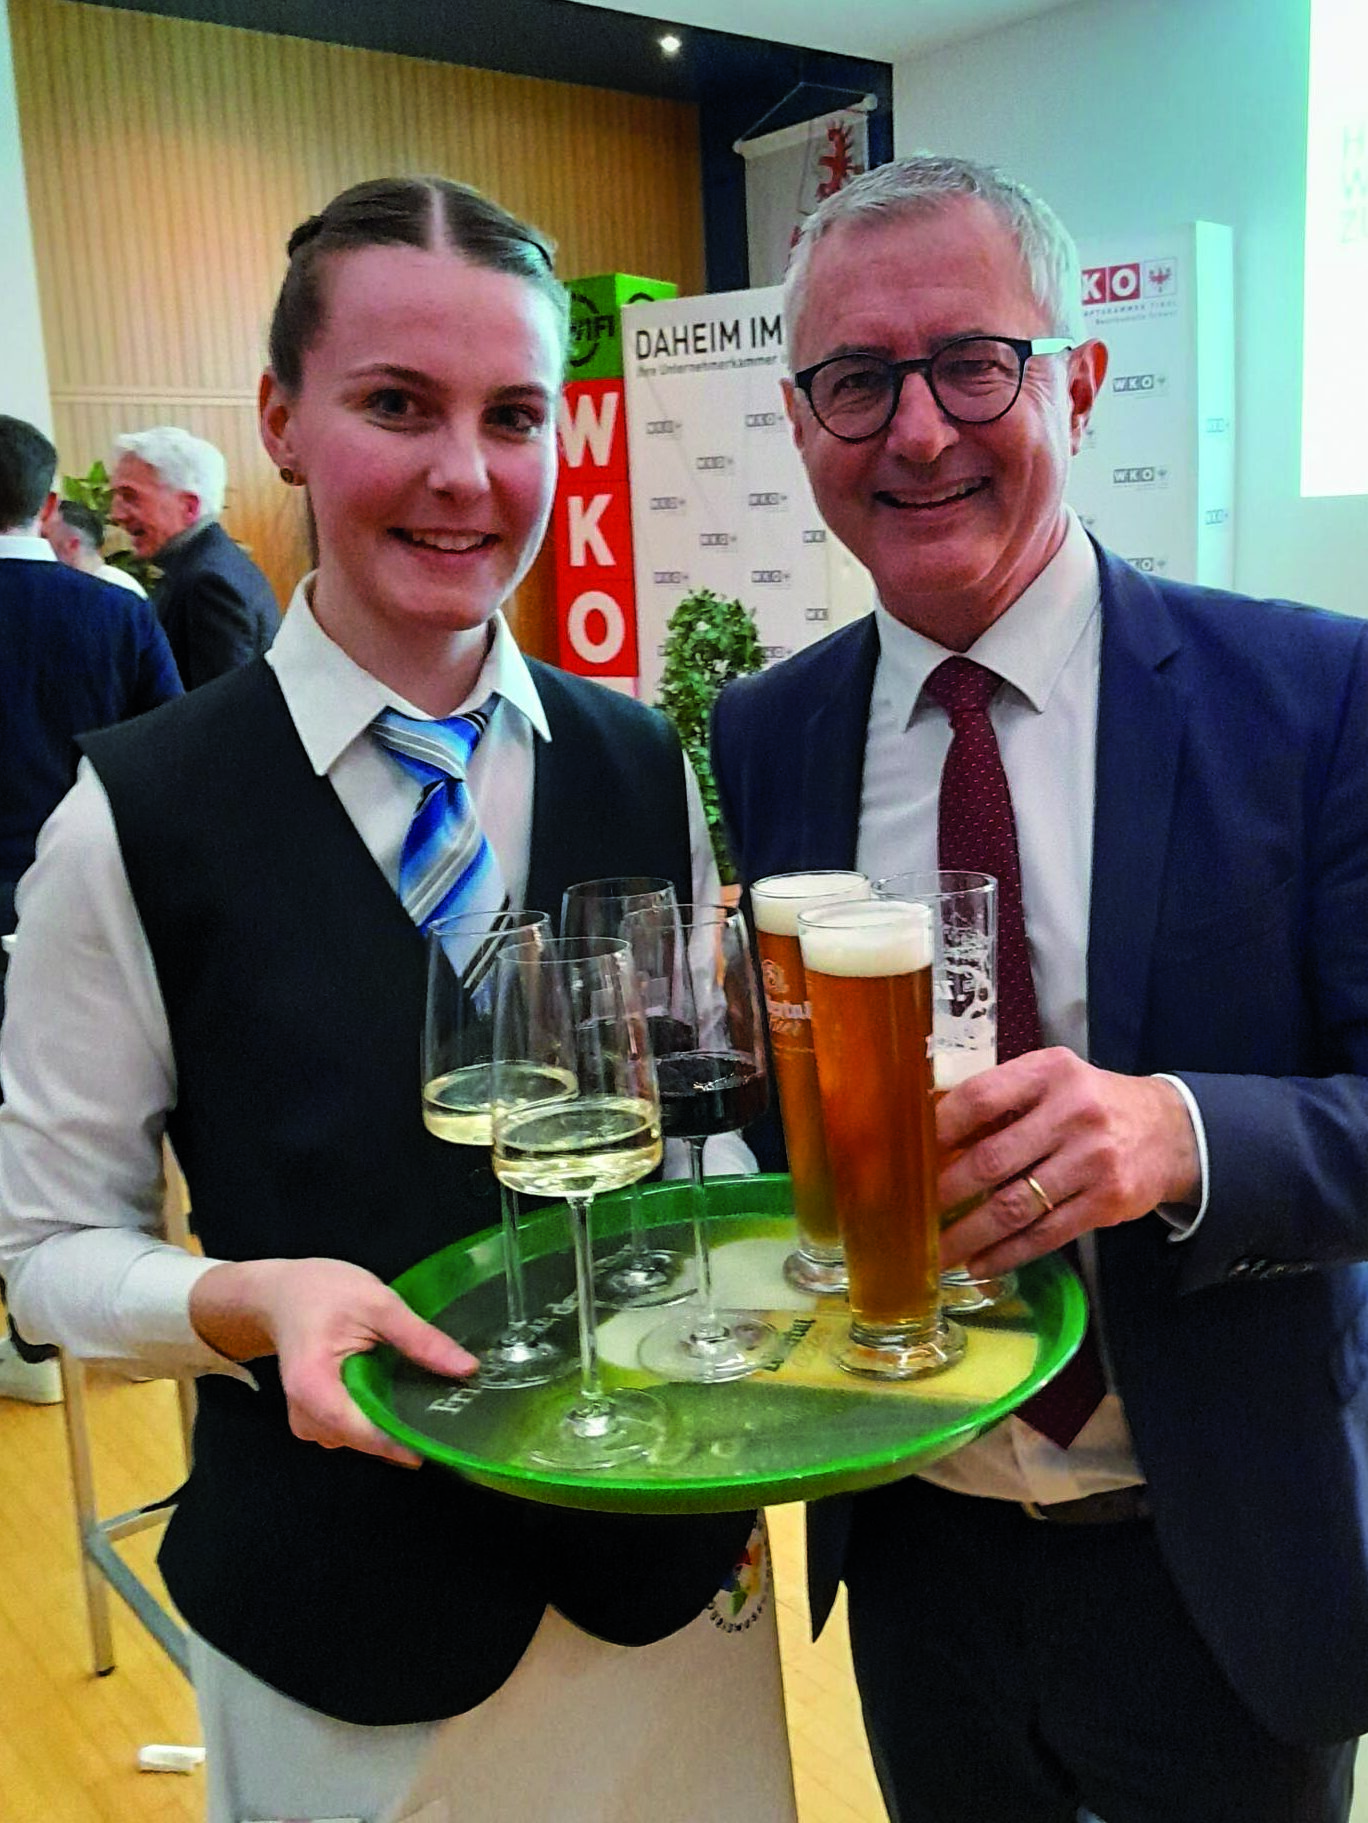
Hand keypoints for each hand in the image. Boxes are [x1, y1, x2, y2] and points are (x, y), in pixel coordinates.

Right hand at [189, 1256, 476, 1466]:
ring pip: (361, 1439)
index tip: (443, 1442)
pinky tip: (393, 1393)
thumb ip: (420, 1339)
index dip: (404, 1441)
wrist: (282, 1294)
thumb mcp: (378, 1303)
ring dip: (391, 1422)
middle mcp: (306, 1417)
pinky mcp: (316, 1419)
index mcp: (314, 1389)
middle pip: (364, 1440)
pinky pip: (354, 1429)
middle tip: (447, 1411)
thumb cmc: (322, 1292)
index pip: (364, 1433)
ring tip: (420, 1395)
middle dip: (404, 1429)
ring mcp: (309, 1422)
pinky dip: (376, 1416)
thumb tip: (467, 1369)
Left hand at [936, 1048, 1200, 1275]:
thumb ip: (1002, 1101)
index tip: (910, 1154)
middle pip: (992, 1159)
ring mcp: (1093, 1159)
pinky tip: (979, 1264)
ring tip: (937, 1251)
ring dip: (969, 1235)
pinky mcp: (1107, 1201)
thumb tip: (931, 1137)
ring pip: (1015, 1206)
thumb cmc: (1090, 1104)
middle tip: (912, 1213)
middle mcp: (1072, 1112)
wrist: (1171, 1131)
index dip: (940, 1128)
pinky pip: (1045, 1235)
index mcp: (1048, 1072)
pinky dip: (1007, 1254)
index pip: (981, 1097)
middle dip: (945, 1192)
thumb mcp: (1051, 1081)